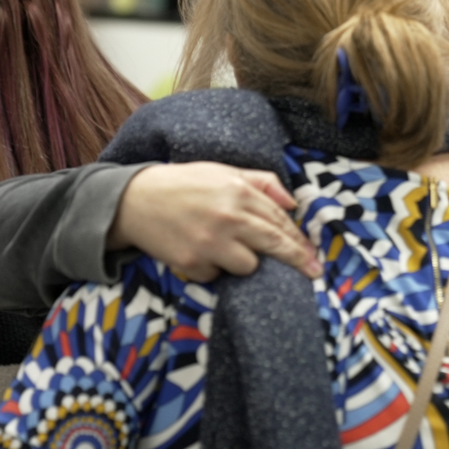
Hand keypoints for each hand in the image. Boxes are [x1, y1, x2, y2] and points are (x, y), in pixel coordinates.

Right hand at [107, 162, 321, 281]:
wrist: (134, 200)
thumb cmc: (185, 184)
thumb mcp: (223, 172)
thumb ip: (262, 182)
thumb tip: (293, 203)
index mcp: (238, 191)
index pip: (279, 220)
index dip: (299, 239)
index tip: (313, 254)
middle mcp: (228, 217)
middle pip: (274, 245)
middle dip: (298, 260)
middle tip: (314, 273)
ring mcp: (209, 242)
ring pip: (248, 266)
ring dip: (244, 262)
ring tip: (224, 246)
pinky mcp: (191, 262)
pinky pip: (216, 276)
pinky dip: (212, 269)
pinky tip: (198, 252)